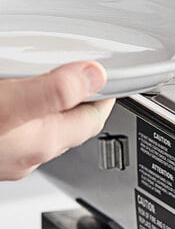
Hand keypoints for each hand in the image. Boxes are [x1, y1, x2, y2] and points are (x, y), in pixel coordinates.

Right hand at [0, 61, 113, 180]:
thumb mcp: (11, 104)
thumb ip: (55, 91)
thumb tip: (96, 76)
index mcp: (43, 143)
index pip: (93, 120)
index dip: (106, 94)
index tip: (110, 74)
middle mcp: (26, 155)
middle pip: (73, 124)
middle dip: (84, 98)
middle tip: (88, 72)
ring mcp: (6, 155)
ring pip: (47, 127)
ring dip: (58, 104)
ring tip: (60, 80)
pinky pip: (23, 127)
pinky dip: (32, 109)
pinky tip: (23, 95)